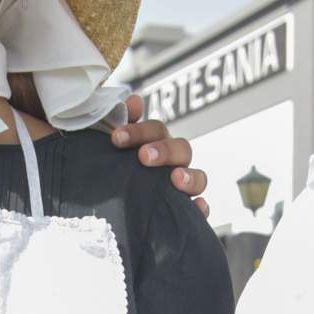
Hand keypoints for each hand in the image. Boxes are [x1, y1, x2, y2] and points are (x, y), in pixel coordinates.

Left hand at [114, 94, 209, 214]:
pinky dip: (201, 208)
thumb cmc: (116, 173)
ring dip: (190, 176)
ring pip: (198, 178)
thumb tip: (135, 100)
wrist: (113, 212)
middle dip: (164, 151)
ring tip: (175, 178)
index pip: (156, 130)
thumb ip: (122, 122)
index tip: (117, 138)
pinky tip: (197, 206)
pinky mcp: (186, 213)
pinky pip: (200, 211)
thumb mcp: (116, 148)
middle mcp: (174, 164)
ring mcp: (183, 188)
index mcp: (157, 144)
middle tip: (143, 156)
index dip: (139, 131)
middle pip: (182, 149)